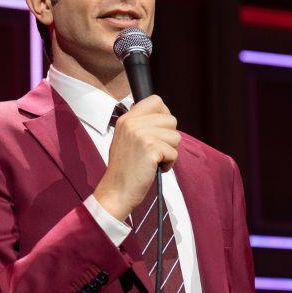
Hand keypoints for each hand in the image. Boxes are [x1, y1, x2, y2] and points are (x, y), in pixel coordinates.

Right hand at [93, 95, 179, 220]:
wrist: (116, 191)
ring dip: (169, 152)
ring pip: (176, 136)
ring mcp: (142, 135)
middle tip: (155, 151)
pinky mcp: (151, 149)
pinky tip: (154, 168)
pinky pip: (174, 153)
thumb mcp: (125, 139)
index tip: (160, 131)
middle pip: (171, 120)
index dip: (164, 115)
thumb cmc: (124, 169)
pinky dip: (169, 164)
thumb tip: (162, 117)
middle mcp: (133, 123)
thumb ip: (140, 126)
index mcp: (127, 119)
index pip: (155, 100)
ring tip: (153, 161)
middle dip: (169, 138)